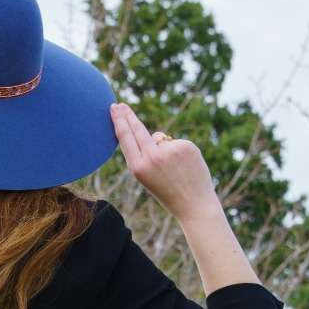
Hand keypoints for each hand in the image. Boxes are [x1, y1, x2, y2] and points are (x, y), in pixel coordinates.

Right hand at [111, 102, 217, 219]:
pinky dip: (179, 151)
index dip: (119, 121)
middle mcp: (152, 157)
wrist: (194, 204)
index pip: (126, 137)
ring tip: (174, 169)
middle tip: (120, 104)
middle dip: (128, 115)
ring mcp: (170, 150)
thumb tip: (154, 135)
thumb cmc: (169, 193)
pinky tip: (185, 166)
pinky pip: (176, 142)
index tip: (114, 108)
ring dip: (164, 147)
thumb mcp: (148, 177)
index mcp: (139, 168)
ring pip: (160, 138)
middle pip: (137, 128)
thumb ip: (146, 155)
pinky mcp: (185, 145)